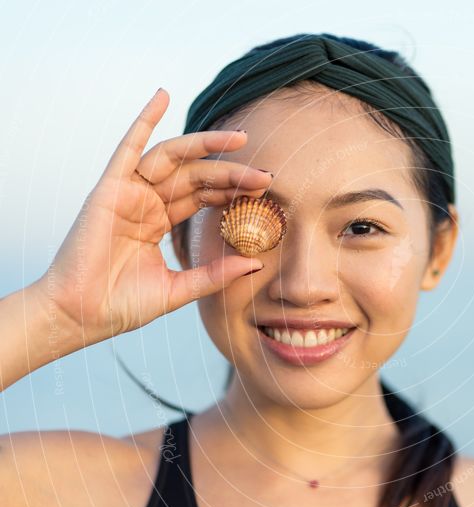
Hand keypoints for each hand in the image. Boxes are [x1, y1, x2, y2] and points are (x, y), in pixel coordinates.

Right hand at [33, 87, 270, 345]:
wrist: (81, 316)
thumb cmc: (123, 306)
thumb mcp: (181, 289)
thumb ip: (216, 274)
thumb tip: (257, 263)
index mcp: (159, 223)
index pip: (203, 196)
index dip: (233, 190)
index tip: (265, 190)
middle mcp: (146, 203)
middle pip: (196, 177)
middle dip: (231, 173)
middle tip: (265, 176)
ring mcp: (128, 193)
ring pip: (174, 159)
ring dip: (206, 145)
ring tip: (240, 139)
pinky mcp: (110, 189)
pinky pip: (129, 147)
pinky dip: (144, 120)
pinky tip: (163, 95)